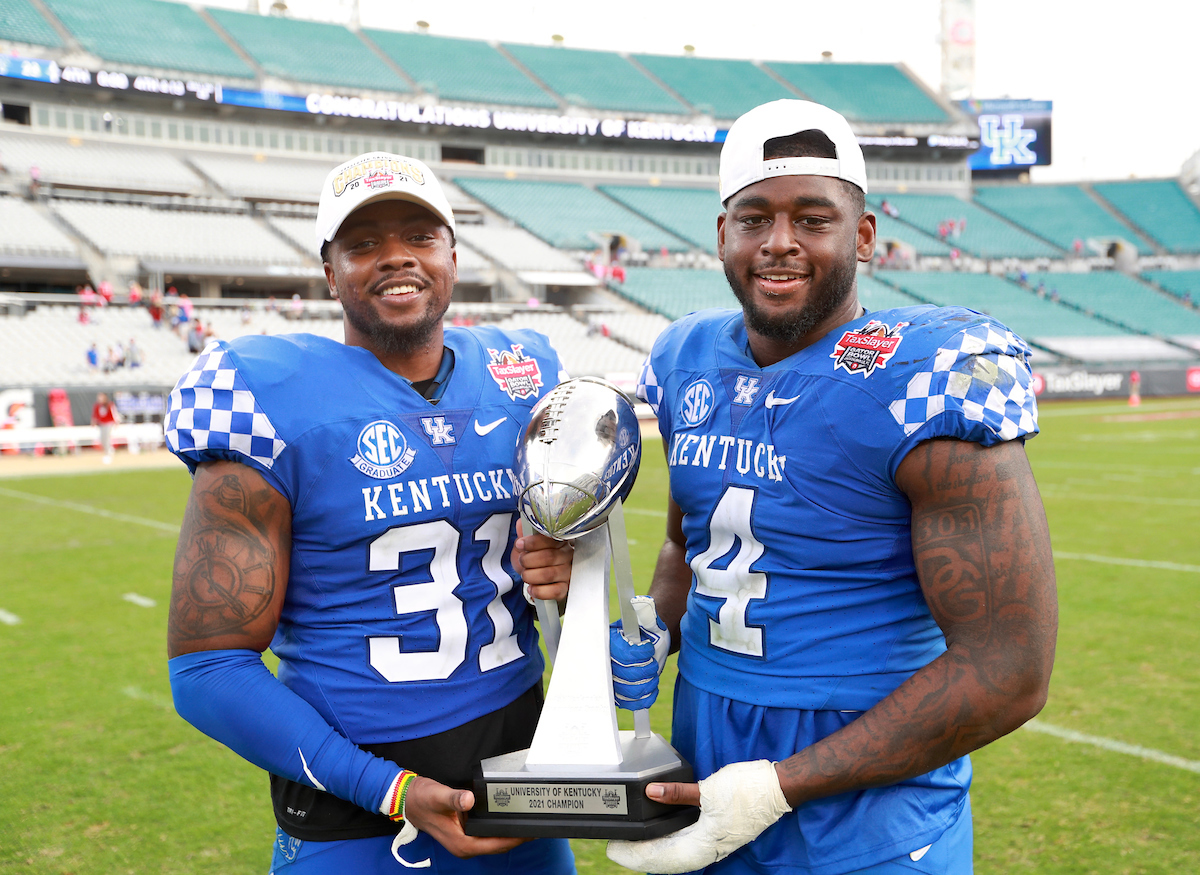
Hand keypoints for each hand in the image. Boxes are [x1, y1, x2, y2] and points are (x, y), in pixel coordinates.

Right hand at [401, 776, 525, 858]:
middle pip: (497, 846)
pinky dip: (499, 830)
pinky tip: (508, 819)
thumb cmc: (422, 799)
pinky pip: (487, 835)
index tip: (529, 832)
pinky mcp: (465, 833)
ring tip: (527, 822)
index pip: (494, 845)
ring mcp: (465, 841)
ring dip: (509, 835)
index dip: (513, 839)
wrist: (408, 800)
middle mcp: (464, 846)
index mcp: (460, 843)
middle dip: (516, 838)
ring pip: (493, 842)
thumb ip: (454, 799)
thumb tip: (468, 800)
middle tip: (536, 826)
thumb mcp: (438, 796)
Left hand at [511, 518, 572, 603]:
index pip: (551, 538)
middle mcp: (567, 555)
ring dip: (531, 575)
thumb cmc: (532, 557)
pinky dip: (539, 591)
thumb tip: (522, 523)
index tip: (520, 544)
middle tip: (522, 561)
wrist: (534, 577)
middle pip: (549, 557)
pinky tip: (532, 588)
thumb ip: (525, 532)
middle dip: (528, 560)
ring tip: (525, 574)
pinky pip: (555, 591)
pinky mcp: (565, 588)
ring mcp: (568, 572)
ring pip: (549, 574)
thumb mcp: (526, 543)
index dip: (533, 542)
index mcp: (559, 540)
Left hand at [606, 760, 790, 872]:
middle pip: (665, 860)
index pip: (661, 857)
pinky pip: (686, 846)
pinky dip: (668, 843)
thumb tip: (650, 793)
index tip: (615, 849)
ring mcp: (713, 844)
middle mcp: (707, 850)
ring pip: (676, 856)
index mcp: (704, 845)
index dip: (635, 855)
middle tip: (616, 846)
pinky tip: (659, 835)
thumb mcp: (707, 789)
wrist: (778, 788)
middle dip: (639, 855)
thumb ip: (677, 793)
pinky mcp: (716, 835)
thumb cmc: (748, 789)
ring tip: (632, 843)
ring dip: (653, 851)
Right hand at [610, 596, 669, 709]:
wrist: (651, 643)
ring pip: (629, 691)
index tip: (649, 648)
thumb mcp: (649, 618)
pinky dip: (645, 698)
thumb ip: (645, 611)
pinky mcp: (619, 695)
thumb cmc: (648, 630)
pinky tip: (651, 687)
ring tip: (653, 673)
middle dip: (646, 668)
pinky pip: (630, 703)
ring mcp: (610, 680)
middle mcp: (605, 661)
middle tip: (653, 661)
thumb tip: (641, 603)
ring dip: (647, 683)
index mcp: (608, 640)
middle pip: (625, 674)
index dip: (638, 654)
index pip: (619, 653)